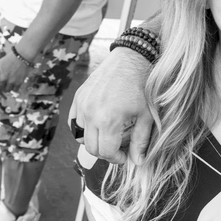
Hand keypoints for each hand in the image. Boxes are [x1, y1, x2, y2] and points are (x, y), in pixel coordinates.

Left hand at [0, 49, 31, 93]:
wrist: (21, 56)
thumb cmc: (9, 59)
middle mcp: (3, 79)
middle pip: (0, 89)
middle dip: (1, 86)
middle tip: (4, 82)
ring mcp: (11, 81)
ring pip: (7, 90)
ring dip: (8, 87)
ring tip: (10, 81)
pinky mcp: (19, 83)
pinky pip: (15, 90)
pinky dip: (14, 87)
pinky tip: (15, 82)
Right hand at [70, 47, 153, 164]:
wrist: (130, 59)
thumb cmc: (141, 86)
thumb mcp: (146, 116)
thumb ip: (141, 141)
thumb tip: (138, 161)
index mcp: (108, 120)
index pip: (105, 152)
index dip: (117, 158)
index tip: (125, 156)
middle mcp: (91, 114)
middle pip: (91, 148)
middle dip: (106, 152)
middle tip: (119, 147)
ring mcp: (82, 105)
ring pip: (81, 136)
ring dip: (95, 140)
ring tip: (110, 135)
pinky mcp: (78, 97)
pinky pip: (74, 122)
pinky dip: (84, 128)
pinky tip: (98, 124)